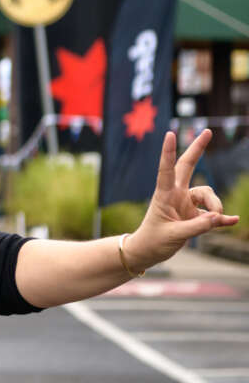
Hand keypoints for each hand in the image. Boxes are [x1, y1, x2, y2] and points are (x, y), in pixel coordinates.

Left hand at [128, 130, 238, 270]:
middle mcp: (176, 195)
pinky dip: (223, 218)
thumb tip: (218, 218)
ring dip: (216, 206)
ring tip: (215, 220)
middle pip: (188, 166)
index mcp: (164, 195)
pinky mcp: (195, 216)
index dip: (168, 152)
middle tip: (206, 131)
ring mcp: (186, 203)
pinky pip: (214, 214)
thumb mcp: (173, 236)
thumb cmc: (153, 241)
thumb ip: (196, 227)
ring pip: (208, 194)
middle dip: (197, 149)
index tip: (170, 134)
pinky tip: (233, 221)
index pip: (166, 170)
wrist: (149, 251)